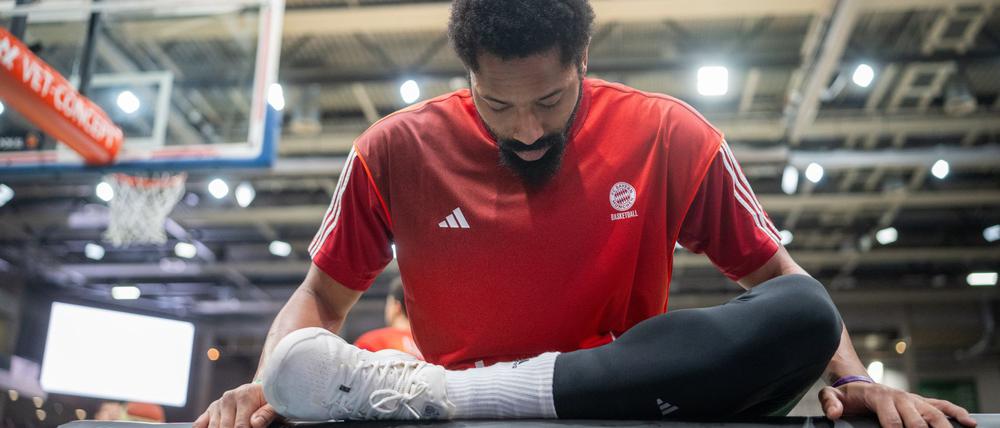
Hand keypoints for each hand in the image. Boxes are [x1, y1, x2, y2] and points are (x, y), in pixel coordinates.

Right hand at [193, 382, 279, 427]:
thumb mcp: (274, 405)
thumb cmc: (268, 400)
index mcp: (244, 396)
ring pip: (213, 427)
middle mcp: (228, 399)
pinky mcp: (211, 410)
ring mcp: (218, 404)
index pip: (241, 426)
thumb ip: (266, 414)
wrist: (260, 390)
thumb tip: (255, 423)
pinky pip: (200, 423)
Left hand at [820, 382, 976, 426]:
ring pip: (933, 412)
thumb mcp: (832, 396)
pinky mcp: (920, 401)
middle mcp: (900, 397)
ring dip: (943, 426)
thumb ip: (830, 403)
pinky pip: (941, 405)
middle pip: (916, 419)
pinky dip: (955, 412)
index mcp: (879, 397)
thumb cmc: (847, 395)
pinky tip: (968, 422)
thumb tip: (833, 414)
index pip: (891, 420)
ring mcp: (912, 399)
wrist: (857, 383)